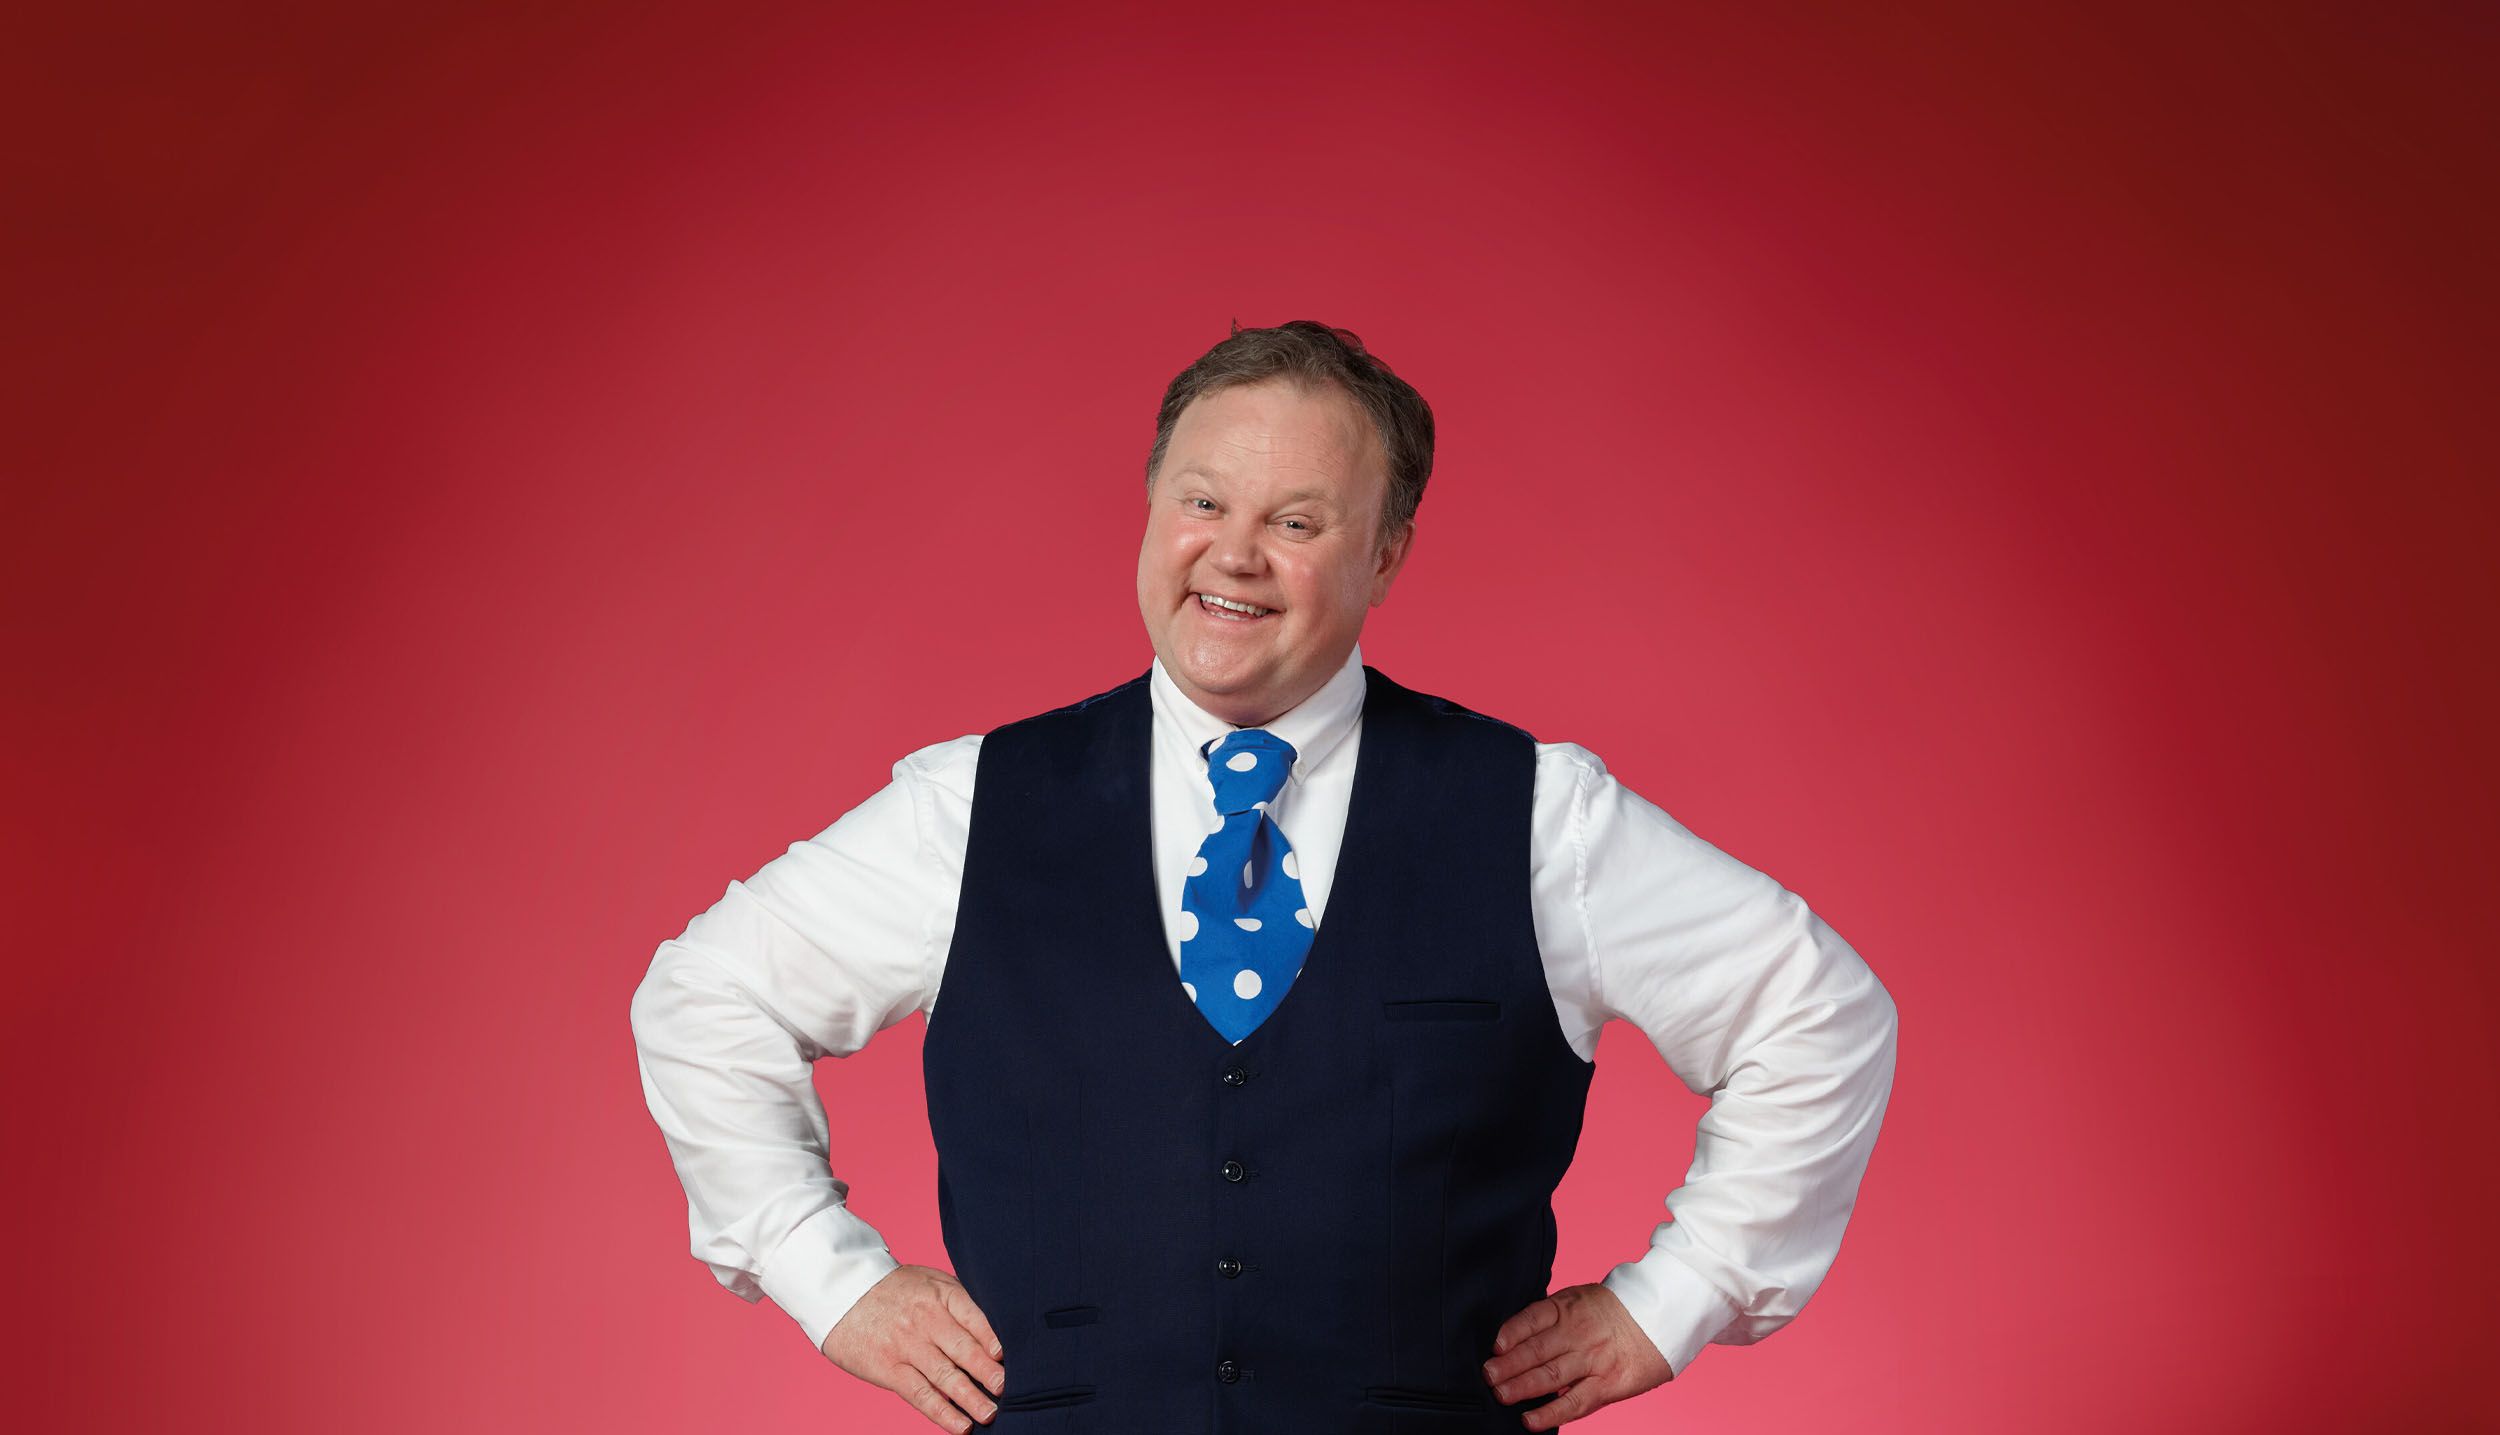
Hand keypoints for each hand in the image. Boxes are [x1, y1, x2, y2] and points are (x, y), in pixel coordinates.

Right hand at [819, 1264, 1005, 1432]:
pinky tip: (960, 1426)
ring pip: (945, 1376)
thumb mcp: (931, 1281)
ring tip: (990, 1414)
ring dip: (970, 1398)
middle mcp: (926, 1320)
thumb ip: (960, 1301)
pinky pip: (920, 1394)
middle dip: (987, 1372)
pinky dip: (942, 1412)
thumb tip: (997, 1327)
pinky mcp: (889, 1369)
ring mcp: (907, 1346)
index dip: (992, 1337)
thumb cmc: (895, 1288)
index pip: (973, 1317)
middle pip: (963, 1349)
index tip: (1008, 1355)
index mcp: (941, 1295)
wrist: (842, 1290)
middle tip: (1006, 1388)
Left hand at [1481, 1283, 1673, 1429]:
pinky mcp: (1607, 1384)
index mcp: (1567, 1308)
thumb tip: (1513, 1337)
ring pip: (1550, 1376)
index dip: (1511, 1332)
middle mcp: (1577, 1333)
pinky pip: (1574, 1402)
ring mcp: (1592, 1359)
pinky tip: (1530, 1421)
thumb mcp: (1579, 1299)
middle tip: (1487, 1376)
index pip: (1533, 1318)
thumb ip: (1550, 1316)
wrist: (1661, 1319)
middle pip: (1536, 1350)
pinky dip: (1550, 1414)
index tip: (1495, 1346)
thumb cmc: (1612, 1311)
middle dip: (1508, 1365)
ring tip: (1501, 1395)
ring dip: (1521, 1387)